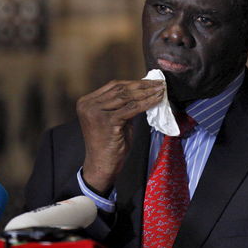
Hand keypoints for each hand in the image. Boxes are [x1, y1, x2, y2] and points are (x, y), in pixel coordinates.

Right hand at [78, 79, 164, 193]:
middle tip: (159, 83)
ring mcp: (95, 112)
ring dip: (146, 92)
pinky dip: (146, 103)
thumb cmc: (109, 145)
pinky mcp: (107, 121)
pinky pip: (132, 108)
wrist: (101, 165)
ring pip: (126, 97)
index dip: (134, 82)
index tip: (150, 81)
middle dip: (142, 85)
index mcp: (86, 102)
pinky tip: (157, 100)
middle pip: (120, 89)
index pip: (113, 86)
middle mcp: (88, 105)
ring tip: (160, 90)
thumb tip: (142, 91)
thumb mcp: (114, 120)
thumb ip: (122, 106)